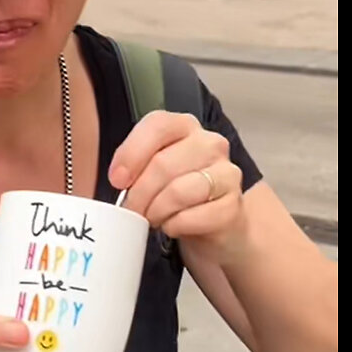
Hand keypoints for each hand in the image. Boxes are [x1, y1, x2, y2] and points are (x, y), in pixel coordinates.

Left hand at [109, 111, 246, 252]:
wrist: (214, 225)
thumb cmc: (176, 193)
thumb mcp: (152, 172)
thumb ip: (136, 166)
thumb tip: (117, 179)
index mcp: (185, 127)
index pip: (157, 125)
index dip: (131, 153)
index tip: (117, 180)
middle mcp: (210, 144)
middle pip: (163, 164)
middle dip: (139, 193)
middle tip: (132, 210)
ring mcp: (227, 173)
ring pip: (179, 192)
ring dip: (156, 211)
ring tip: (152, 218)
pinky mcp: (233, 205)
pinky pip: (193, 217)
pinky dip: (174, 226)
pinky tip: (172, 226)